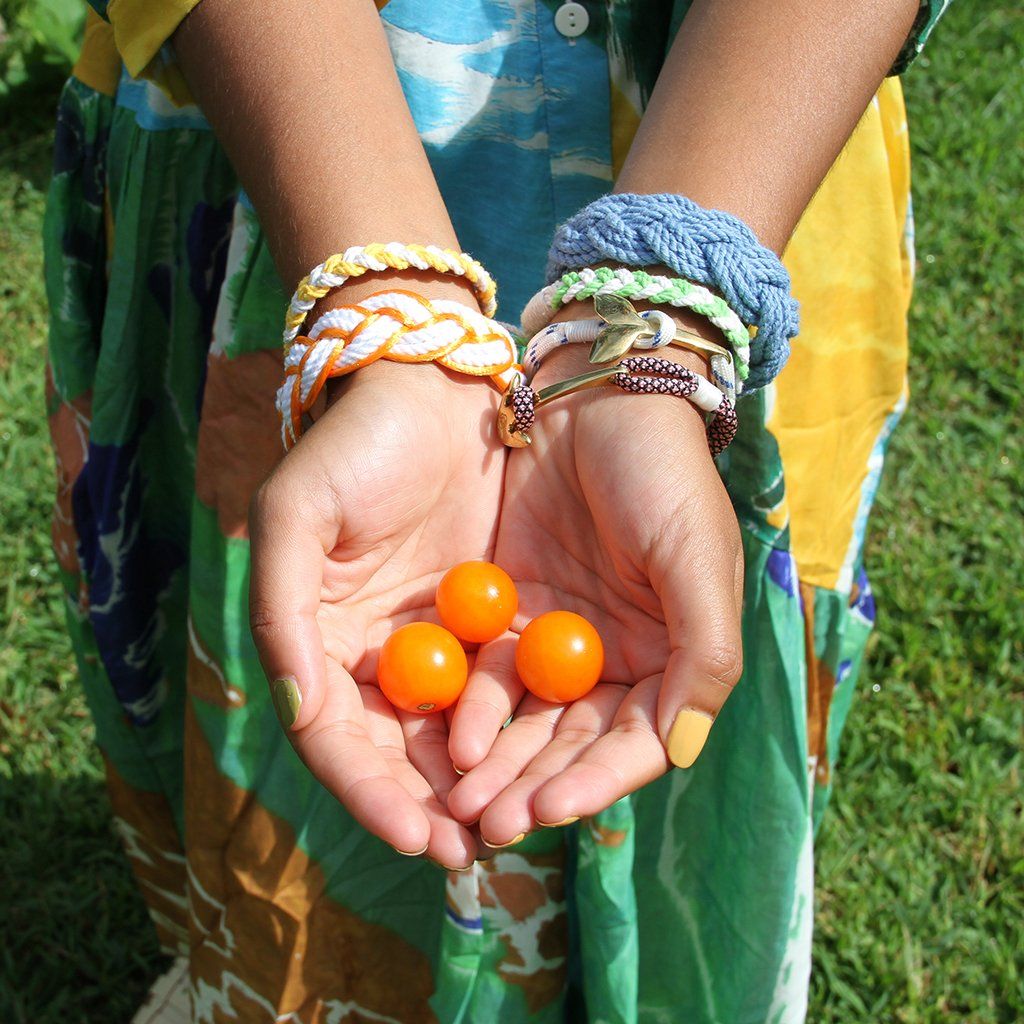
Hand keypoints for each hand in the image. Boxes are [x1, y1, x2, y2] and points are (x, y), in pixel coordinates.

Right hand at [249, 359, 503, 868]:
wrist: (430, 386)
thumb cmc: (352, 445)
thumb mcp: (296, 516)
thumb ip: (282, 616)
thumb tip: (299, 714)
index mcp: (318, 641)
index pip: (337, 739)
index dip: (370, 793)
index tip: (415, 837)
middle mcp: (373, 653)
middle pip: (396, 751)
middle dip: (430, 805)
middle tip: (473, 853)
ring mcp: (433, 640)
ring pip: (451, 730)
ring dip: (477, 779)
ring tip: (513, 823)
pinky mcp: (487, 619)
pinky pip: (500, 683)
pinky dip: (516, 724)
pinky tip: (543, 758)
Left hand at [447, 341, 743, 846]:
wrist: (595, 395)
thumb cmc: (661, 472)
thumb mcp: (697, 556)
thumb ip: (703, 653)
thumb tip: (681, 752)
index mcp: (670, 656)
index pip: (635, 740)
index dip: (596, 781)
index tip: (550, 811)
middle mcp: (614, 659)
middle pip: (572, 743)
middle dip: (532, 785)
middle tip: (487, 825)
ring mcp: (558, 639)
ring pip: (525, 719)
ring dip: (494, 760)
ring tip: (458, 798)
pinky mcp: (508, 611)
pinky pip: (487, 670)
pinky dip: (468, 704)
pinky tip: (442, 733)